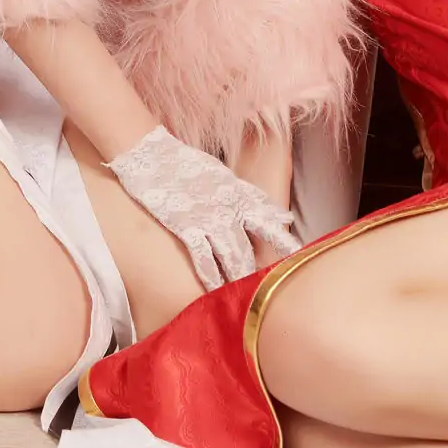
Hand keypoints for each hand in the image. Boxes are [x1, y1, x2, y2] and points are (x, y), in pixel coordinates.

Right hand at [104, 127, 297, 289]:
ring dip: (237, 275)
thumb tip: (272, 212)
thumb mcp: (221, 175)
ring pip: (230, 253)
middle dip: (256, 267)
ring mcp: (207, 216)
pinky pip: (203, 255)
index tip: (296, 251)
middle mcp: (227, 206)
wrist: (151, 154)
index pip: (265, 217)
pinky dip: (210, 273)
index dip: (280, 237)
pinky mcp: (185, 224)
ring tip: (244, 293)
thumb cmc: (183, 164)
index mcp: (236, 192)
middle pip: (248, 244)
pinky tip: (215, 287)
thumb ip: (246, 194)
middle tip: (266, 286)